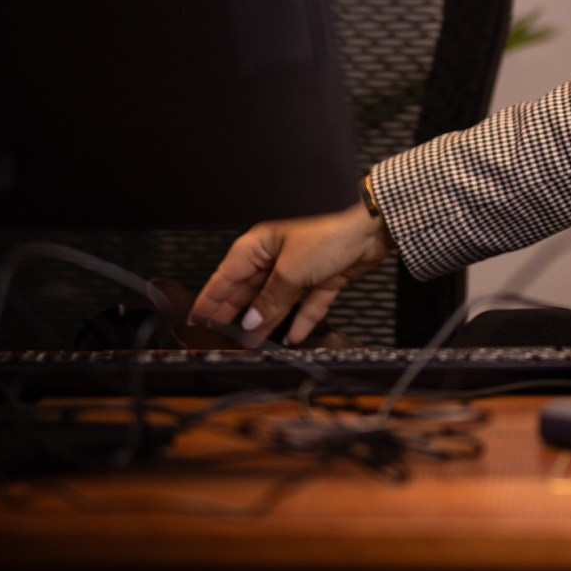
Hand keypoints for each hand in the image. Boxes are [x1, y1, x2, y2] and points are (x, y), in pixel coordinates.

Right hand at [190, 203, 389, 344]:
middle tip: (222, 340)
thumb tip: (250, 321)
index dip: (210, 300)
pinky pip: (307, 303)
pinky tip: (292, 337)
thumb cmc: (329, 229)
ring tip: (253, 345)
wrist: (373, 225)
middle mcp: (277, 256)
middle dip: (236, 316)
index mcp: (259, 246)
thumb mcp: (291, 270)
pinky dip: (300, 319)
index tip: (196, 320)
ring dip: (267, 322)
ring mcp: (301, 267)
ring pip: (278, 301)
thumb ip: (270, 300)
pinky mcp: (324, 276)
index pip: (226, 277)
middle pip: (250, 291)